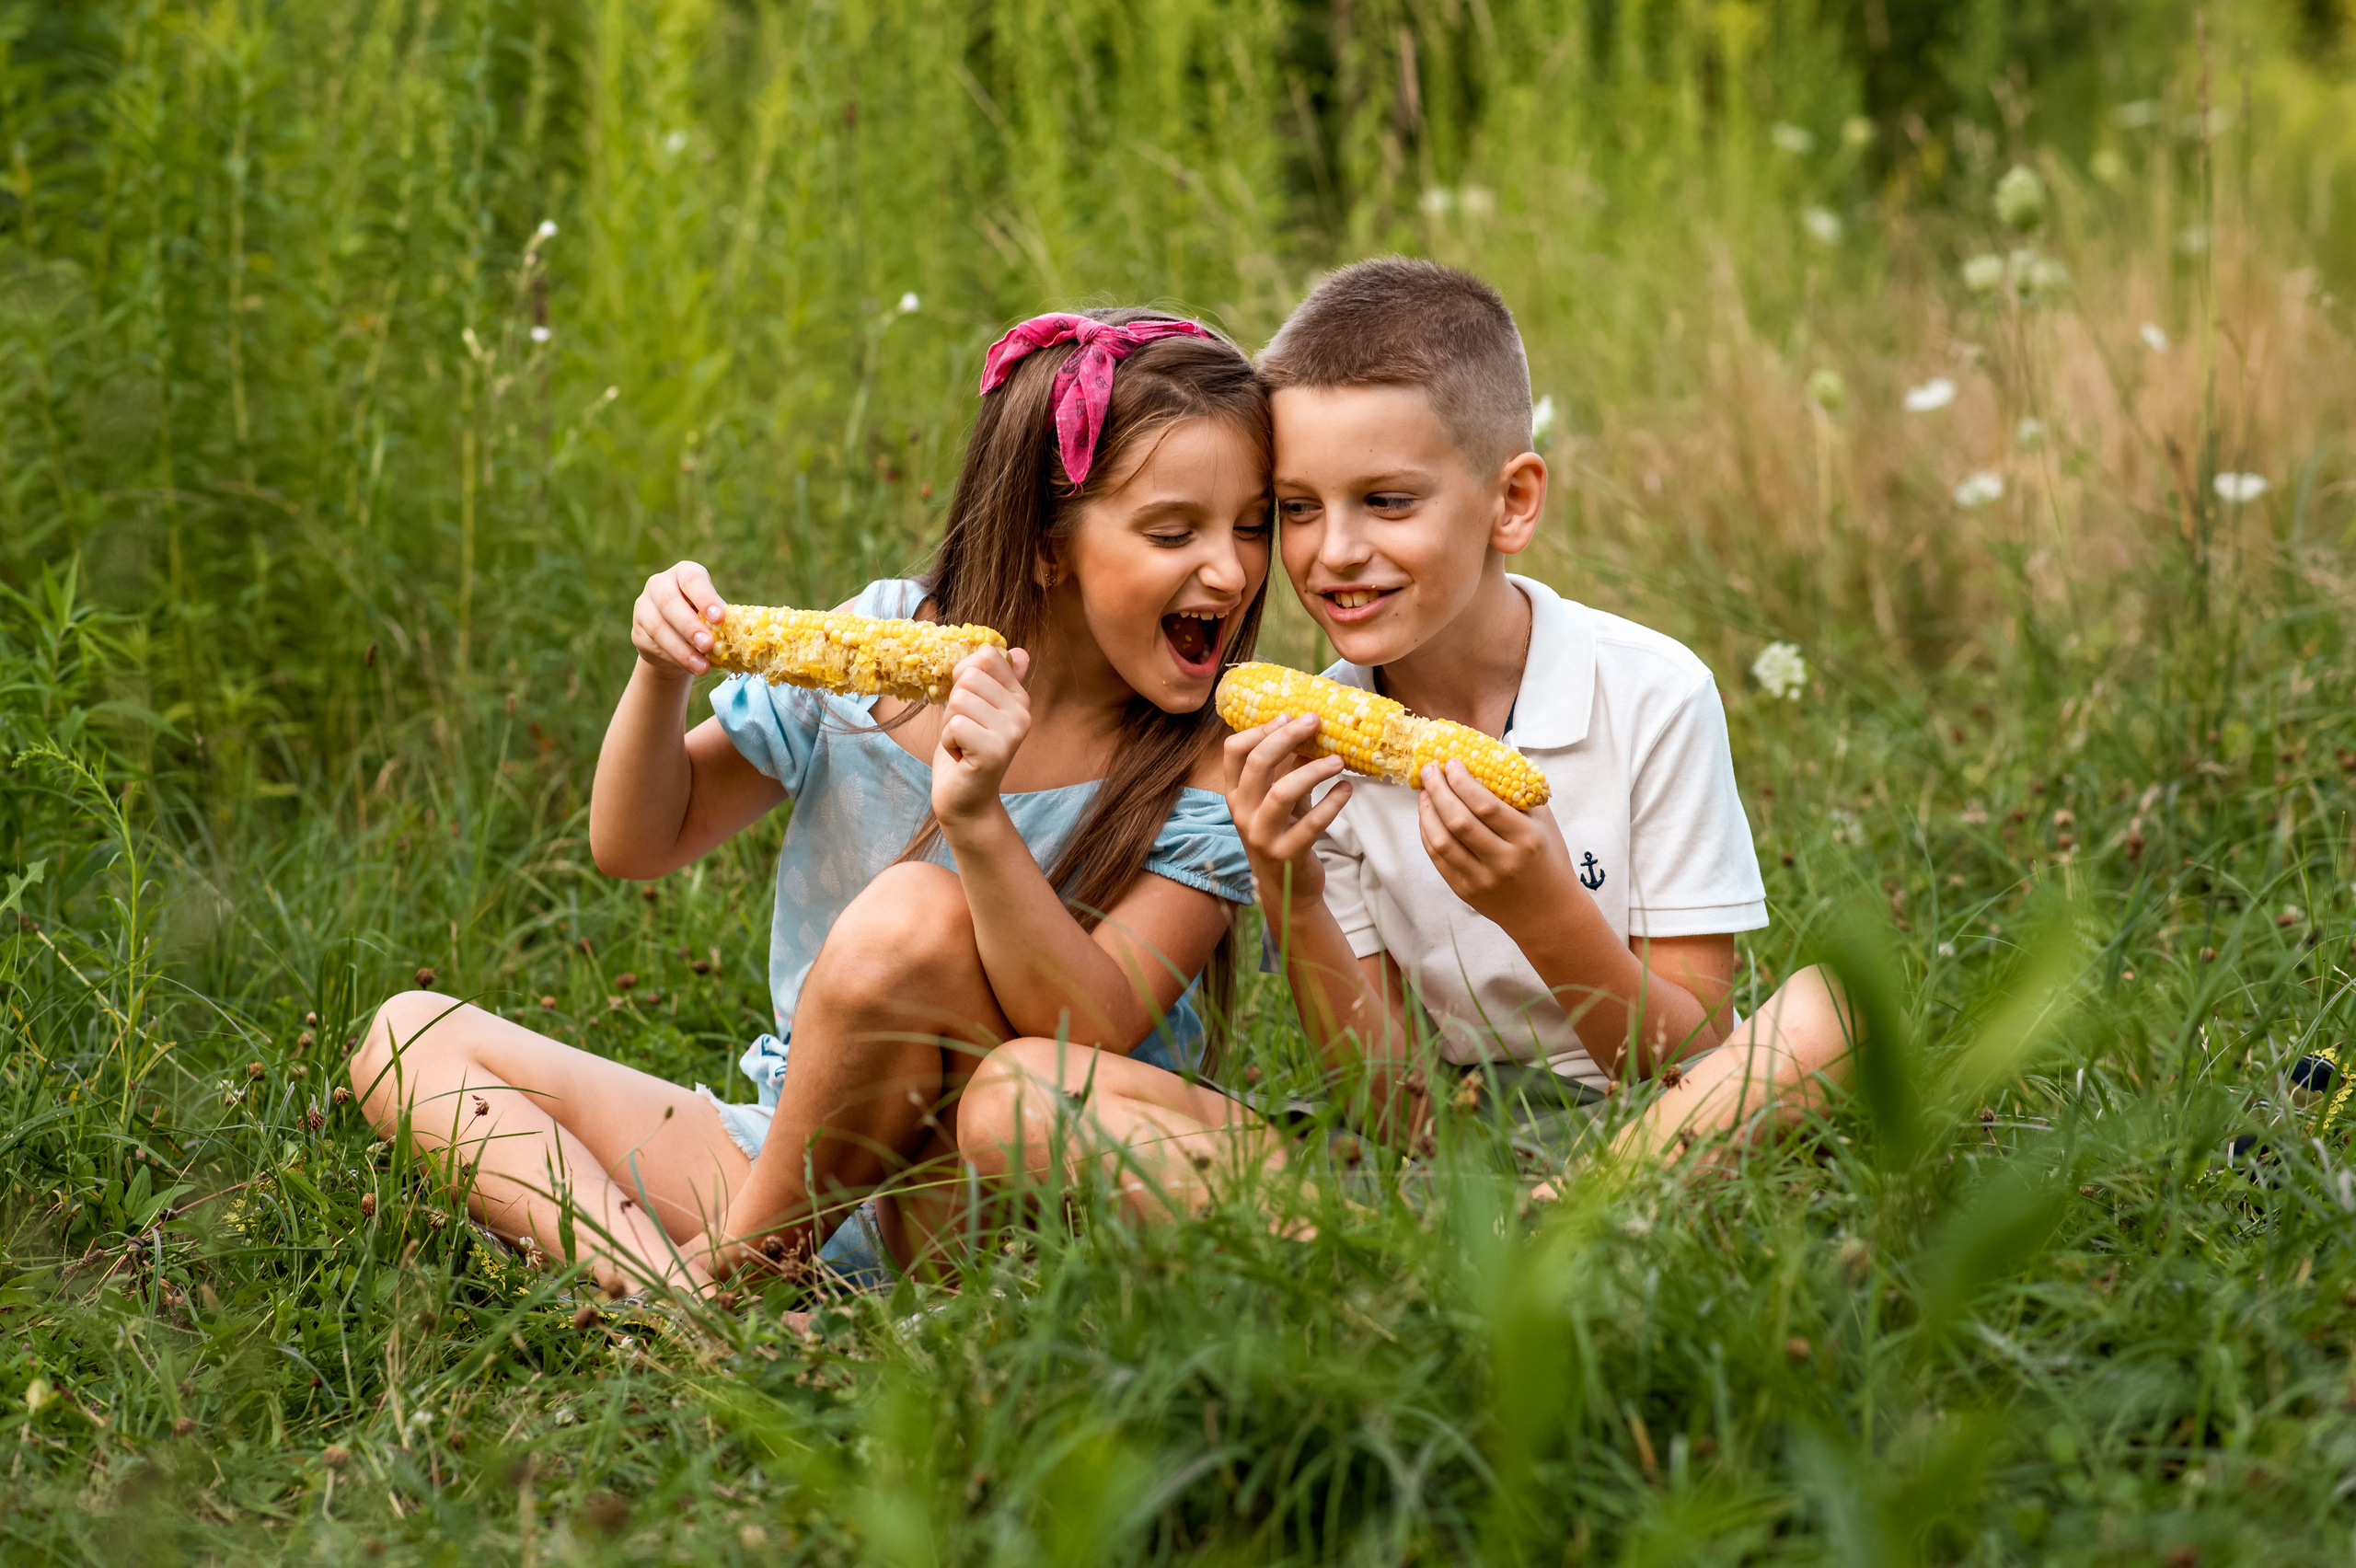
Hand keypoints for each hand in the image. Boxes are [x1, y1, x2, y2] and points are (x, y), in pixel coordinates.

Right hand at [631, 560, 727, 678]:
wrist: (677, 640)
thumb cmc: (704, 619)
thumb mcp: (714, 614)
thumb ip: (721, 619)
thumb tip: (738, 632)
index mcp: (684, 573)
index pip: (692, 579)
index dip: (705, 598)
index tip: (719, 618)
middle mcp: (659, 584)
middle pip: (669, 601)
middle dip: (690, 626)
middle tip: (709, 645)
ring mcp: (643, 606)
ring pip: (657, 627)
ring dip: (682, 650)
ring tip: (702, 667)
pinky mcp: (637, 631)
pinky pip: (654, 646)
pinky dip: (675, 659)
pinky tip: (692, 667)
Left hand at [932, 646, 1032, 823]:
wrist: (965, 800)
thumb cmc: (965, 751)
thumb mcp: (977, 710)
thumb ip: (996, 682)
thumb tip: (1020, 651)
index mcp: (1019, 698)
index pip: (987, 655)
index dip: (963, 674)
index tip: (967, 703)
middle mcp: (1022, 712)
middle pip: (969, 677)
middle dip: (953, 704)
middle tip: (963, 731)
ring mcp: (1012, 732)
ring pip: (960, 700)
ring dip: (950, 724)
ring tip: (962, 744)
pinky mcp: (995, 751)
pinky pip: (955, 725)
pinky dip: (948, 741)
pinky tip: (961, 756)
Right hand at [1221, 713, 1350, 910]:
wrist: (1287, 889)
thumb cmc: (1284, 834)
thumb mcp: (1281, 799)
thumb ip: (1289, 768)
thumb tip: (1311, 731)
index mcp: (1236, 795)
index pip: (1234, 752)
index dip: (1261, 729)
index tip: (1289, 716)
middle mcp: (1243, 813)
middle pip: (1257, 764)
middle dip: (1287, 736)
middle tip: (1315, 722)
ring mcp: (1262, 836)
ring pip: (1282, 792)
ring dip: (1314, 770)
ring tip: (1339, 760)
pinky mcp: (1287, 854)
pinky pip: (1312, 824)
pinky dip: (1332, 803)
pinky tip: (1347, 790)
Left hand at [1416, 761, 1575, 930]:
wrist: (1548, 914)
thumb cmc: (1548, 861)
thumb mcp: (1545, 824)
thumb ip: (1519, 793)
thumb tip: (1488, 758)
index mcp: (1526, 838)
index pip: (1486, 806)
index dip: (1462, 782)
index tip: (1451, 763)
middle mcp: (1503, 860)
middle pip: (1459, 821)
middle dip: (1438, 790)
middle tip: (1430, 770)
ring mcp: (1481, 879)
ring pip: (1441, 841)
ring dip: (1427, 811)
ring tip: (1425, 791)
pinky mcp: (1465, 891)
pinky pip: (1437, 859)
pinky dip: (1427, 833)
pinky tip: (1427, 816)